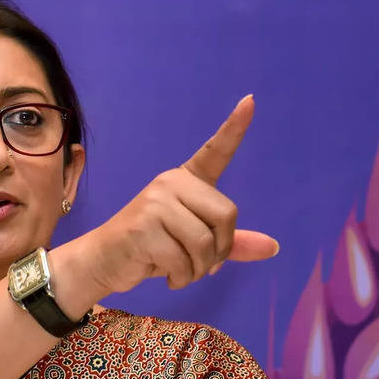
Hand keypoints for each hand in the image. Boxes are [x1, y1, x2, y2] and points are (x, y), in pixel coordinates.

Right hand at [77, 95, 279, 292]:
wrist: (103, 261)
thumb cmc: (152, 249)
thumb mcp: (195, 246)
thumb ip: (231, 244)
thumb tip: (274, 247)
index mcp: (186, 180)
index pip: (215, 152)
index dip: (234, 128)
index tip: (251, 101)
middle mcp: (171, 183)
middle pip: (226, 216)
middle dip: (220, 252)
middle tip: (202, 266)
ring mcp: (155, 202)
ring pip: (205, 243)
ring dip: (199, 270)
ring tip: (181, 272)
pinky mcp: (143, 226)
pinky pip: (183, 261)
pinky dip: (181, 278)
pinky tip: (166, 276)